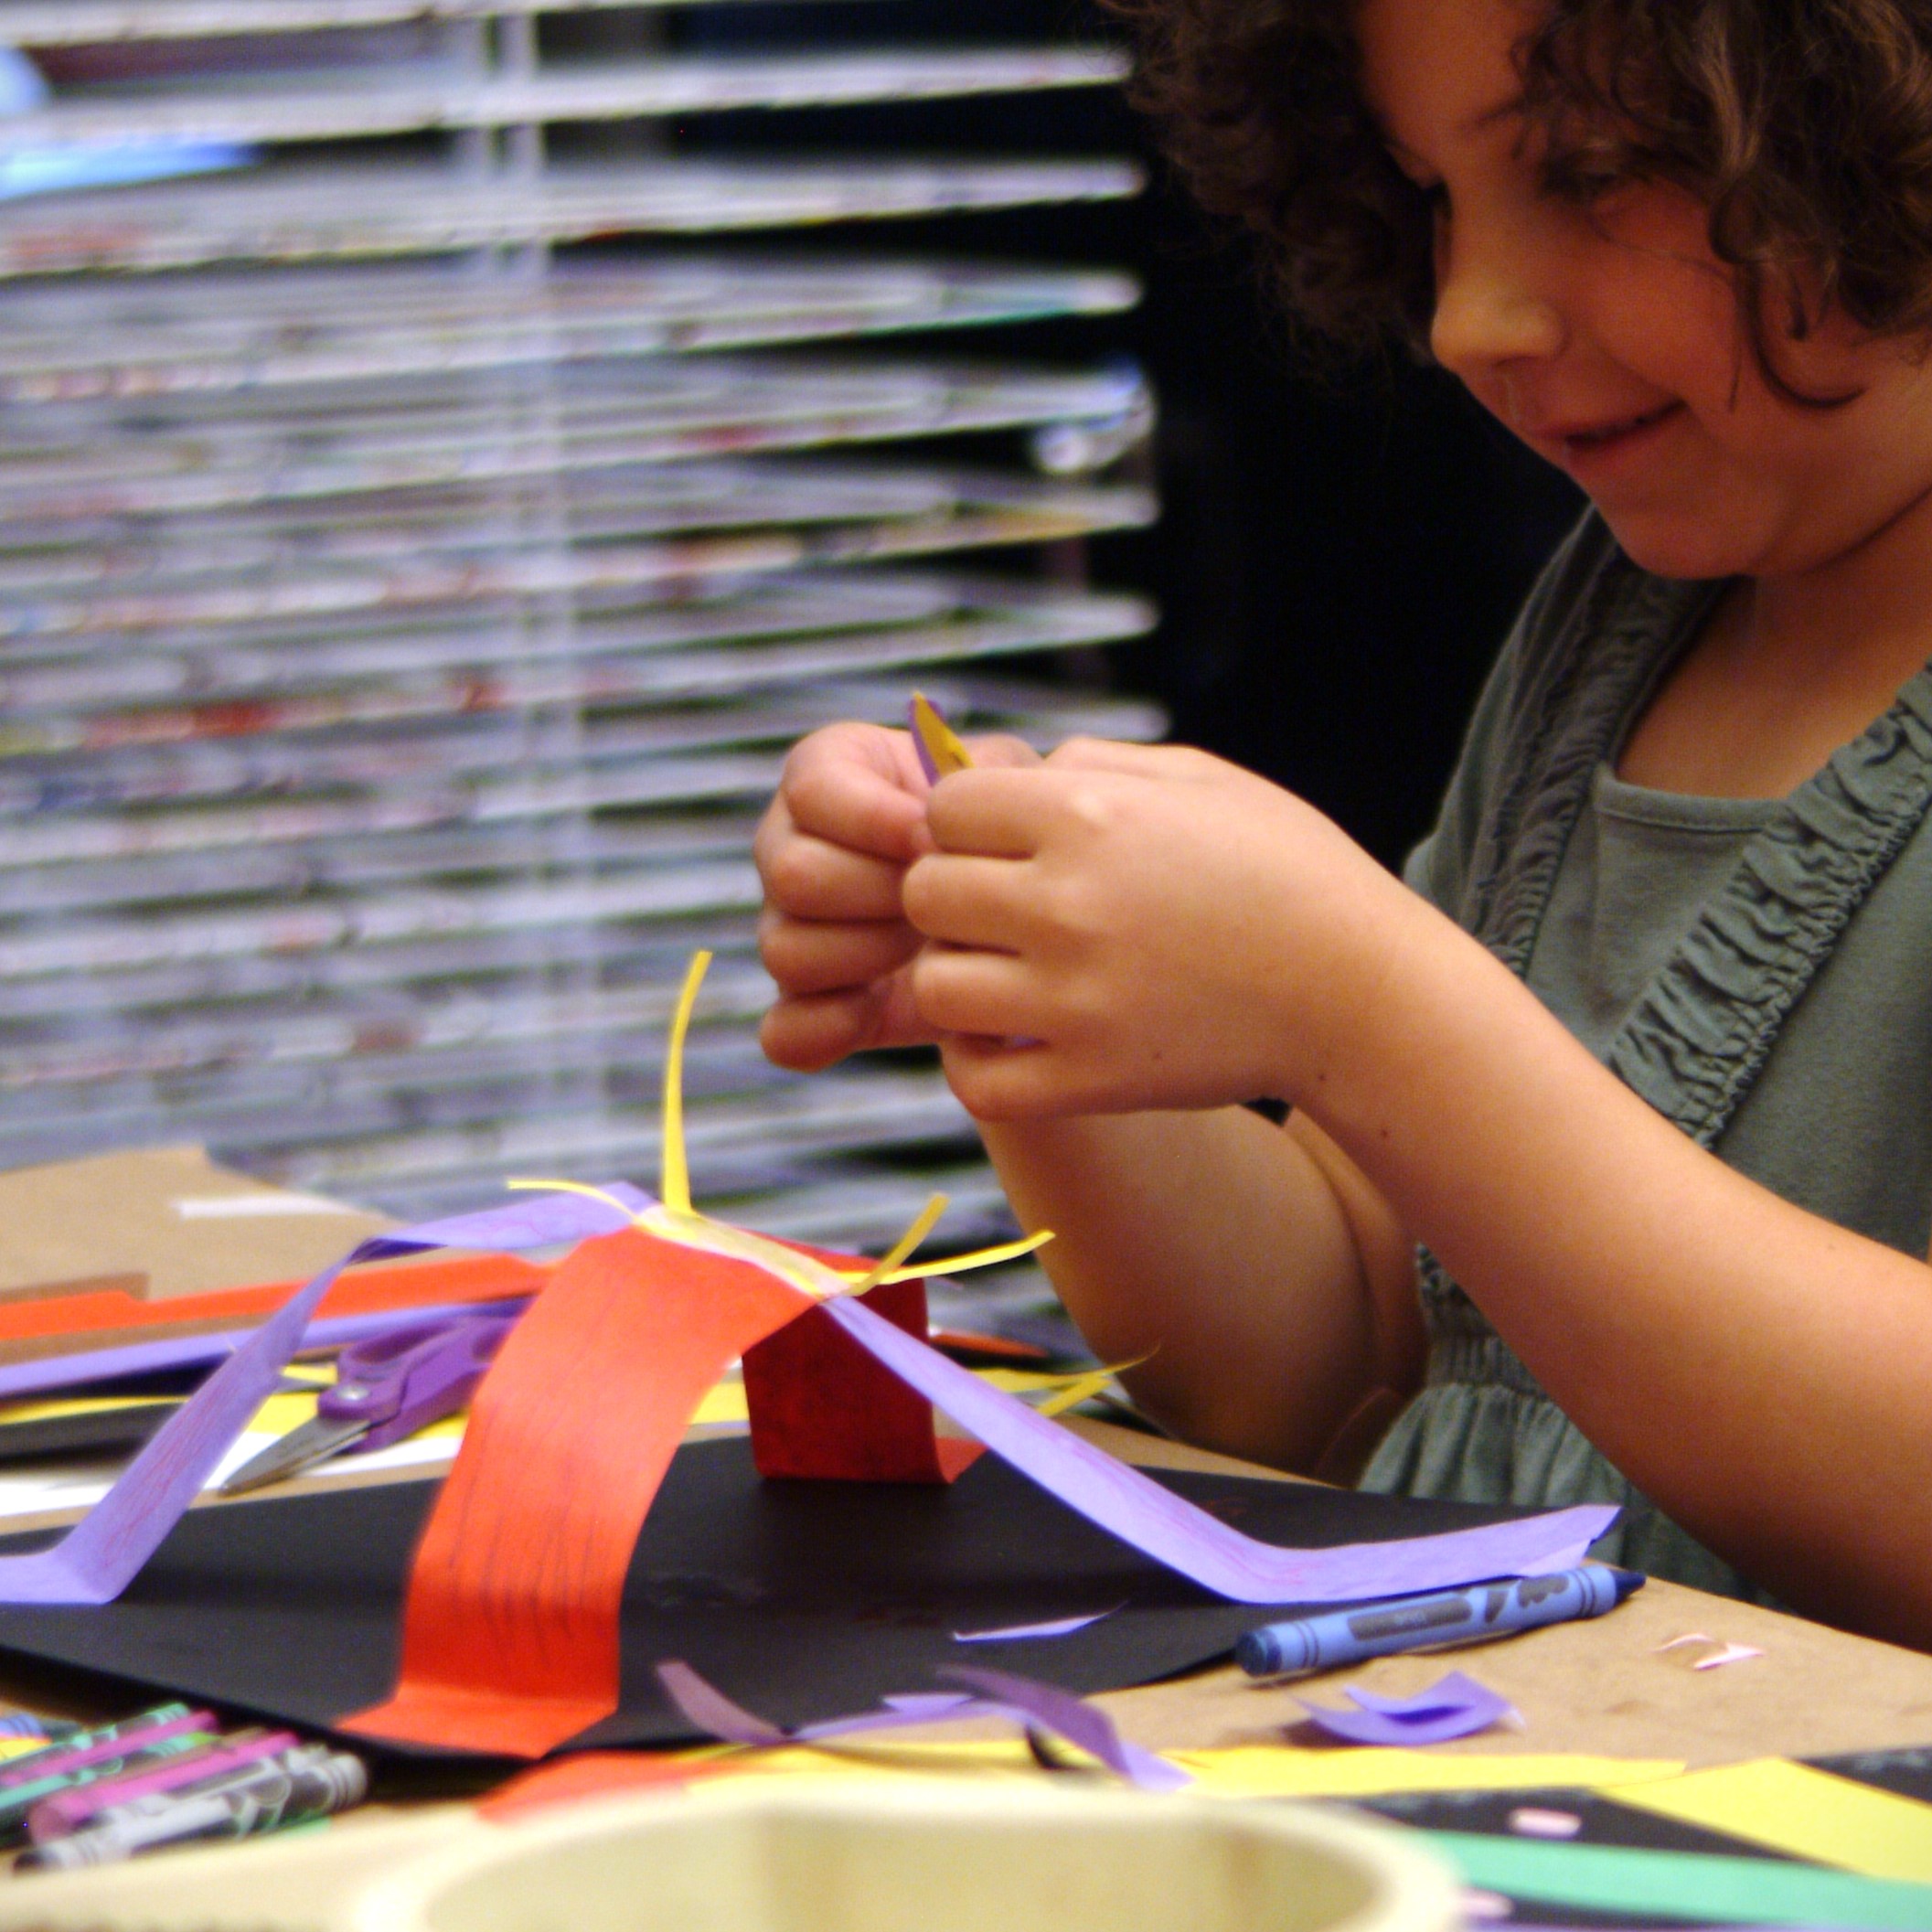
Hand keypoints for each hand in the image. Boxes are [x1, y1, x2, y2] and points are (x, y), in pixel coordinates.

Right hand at [754, 719, 1036, 1069]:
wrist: (1020, 918)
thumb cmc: (1008, 835)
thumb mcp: (1009, 788)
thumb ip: (982, 783)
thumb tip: (928, 833)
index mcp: (825, 777)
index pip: (811, 790)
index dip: (875, 820)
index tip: (936, 842)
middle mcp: (786, 847)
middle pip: (792, 874)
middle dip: (878, 894)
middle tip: (943, 906)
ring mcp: (784, 928)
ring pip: (785, 950)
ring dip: (867, 957)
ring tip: (929, 951)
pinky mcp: (802, 1006)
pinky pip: (784, 1030)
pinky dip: (830, 1027)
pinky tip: (882, 1006)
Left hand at [902, 739, 1413, 1116]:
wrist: (1359, 991)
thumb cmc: (1285, 871)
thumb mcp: (1200, 779)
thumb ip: (1093, 765)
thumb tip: (1009, 773)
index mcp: (1090, 815)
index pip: (945, 808)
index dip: (963, 823)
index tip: (1000, 844)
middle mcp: (1070, 903)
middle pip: (925, 893)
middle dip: (952, 896)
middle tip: (998, 912)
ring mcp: (1076, 1000)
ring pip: (933, 987)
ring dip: (956, 978)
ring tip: (1003, 976)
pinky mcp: (1093, 1079)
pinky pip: (973, 1081)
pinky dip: (974, 1063)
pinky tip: (1010, 1039)